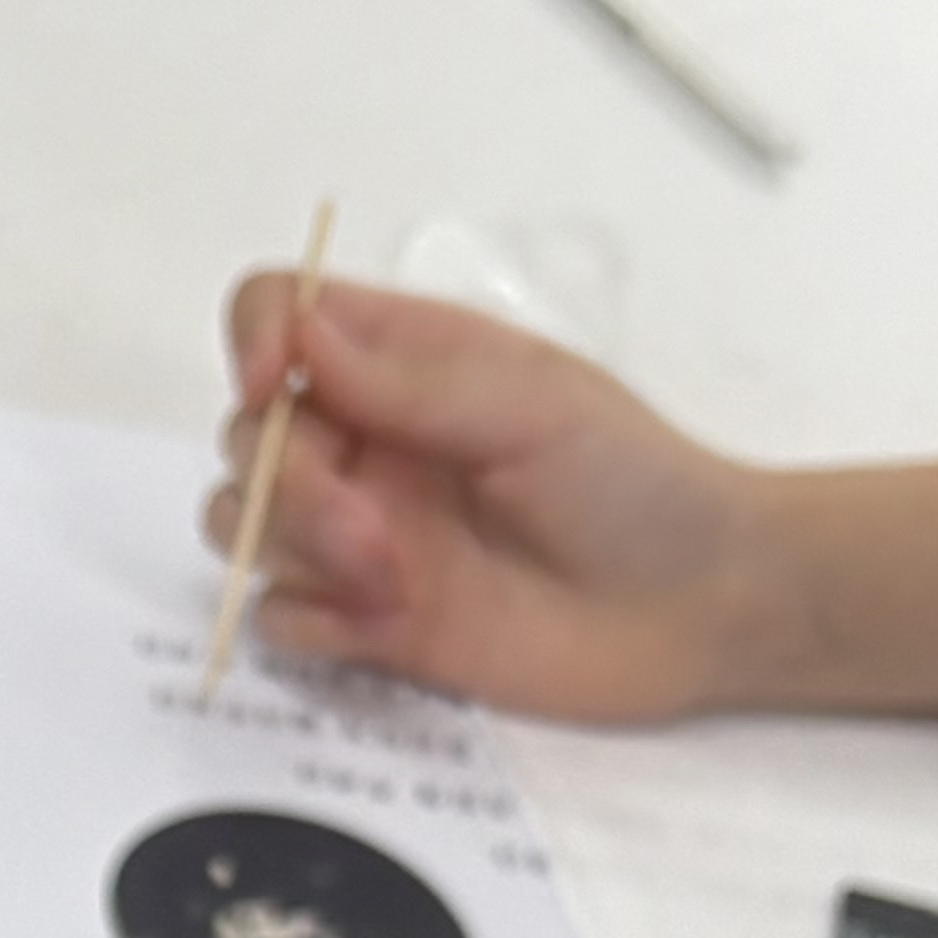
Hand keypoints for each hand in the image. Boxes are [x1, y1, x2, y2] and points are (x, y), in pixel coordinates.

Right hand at [213, 276, 774, 720]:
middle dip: (286, 484)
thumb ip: (409, 380)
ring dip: (296, 551)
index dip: (256, 339)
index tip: (272, 387)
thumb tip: (301, 332)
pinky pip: (278, 618)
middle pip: (248, 436)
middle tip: (371, 532)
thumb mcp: (533, 404)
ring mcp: (363, 533)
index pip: (284, 312)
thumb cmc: (636, 484)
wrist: (692, 611)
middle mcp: (369, 442)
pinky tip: (386, 625)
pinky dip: (311, 622)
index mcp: (406, 362)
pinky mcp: (368, 623)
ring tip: (392, 583)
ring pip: (245, 526)